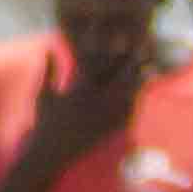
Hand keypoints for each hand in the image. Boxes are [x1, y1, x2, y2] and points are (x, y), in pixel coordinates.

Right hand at [32, 44, 149, 161]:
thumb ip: (49, 71)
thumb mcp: (43, 94)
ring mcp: (103, 118)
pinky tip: (137, 97)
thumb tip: (48, 49)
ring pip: (128, 97)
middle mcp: (94, 104)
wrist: (50, 152)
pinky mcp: (107, 132)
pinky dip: (132, 105)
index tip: (123, 39)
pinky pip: (125, 117)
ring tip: (149, 72)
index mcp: (78, 90)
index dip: (113, 51)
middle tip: (144, 52)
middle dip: (132, 65)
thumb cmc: (44, 122)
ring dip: (137, 84)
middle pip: (120, 79)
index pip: (100, 66)